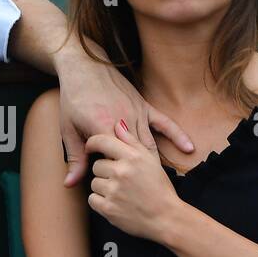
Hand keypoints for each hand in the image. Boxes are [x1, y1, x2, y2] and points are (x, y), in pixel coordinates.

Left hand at [54, 47, 192, 186]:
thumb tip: (70, 184)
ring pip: (149, 145)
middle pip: (135, 157)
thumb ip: (75, 158)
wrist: (83, 66)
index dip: (115, 178)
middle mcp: (124, 122)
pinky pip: (164, 123)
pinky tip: (189, 148)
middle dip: (137, 175)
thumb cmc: (73, 98)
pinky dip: (177, 136)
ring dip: (152, 164)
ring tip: (153, 182)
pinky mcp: (144, 105)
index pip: (114, 163)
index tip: (115, 189)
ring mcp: (137, 113)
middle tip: (138, 191)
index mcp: (104, 130)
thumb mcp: (68, 130)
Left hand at [85, 119, 184, 243]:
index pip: (102, 141)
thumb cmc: (160, 188)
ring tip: (121, 192)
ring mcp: (114, 191)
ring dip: (103, 187)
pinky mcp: (108, 209)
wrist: (167, 218)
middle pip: (97, 165)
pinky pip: (92, 199)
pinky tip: (116, 202)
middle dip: (105, 172)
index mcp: (133, 157)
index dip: (92, 143)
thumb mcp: (150, 160)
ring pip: (94, 183)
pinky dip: (101, 202)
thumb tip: (117, 124)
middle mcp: (122, 172)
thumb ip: (132, 141)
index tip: (91, 147)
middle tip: (119, 179)